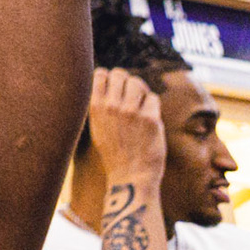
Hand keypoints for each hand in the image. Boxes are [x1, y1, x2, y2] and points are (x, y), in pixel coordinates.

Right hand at [88, 67, 166, 184]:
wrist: (130, 176)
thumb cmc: (114, 152)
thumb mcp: (97, 126)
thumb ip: (101, 104)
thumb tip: (108, 81)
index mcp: (95, 107)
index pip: (100, 73)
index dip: (109, 77)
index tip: (114, 87)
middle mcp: (112, 106)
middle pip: (120, 74)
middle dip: (126, 81)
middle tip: (130, 95)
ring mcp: (132, 112)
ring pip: (137, 82)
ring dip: (140, 90)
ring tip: (141, 103)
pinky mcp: (151, 120)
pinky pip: (153, 98)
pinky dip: (152, 105)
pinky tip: (149, 116)